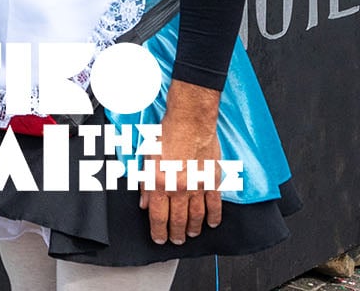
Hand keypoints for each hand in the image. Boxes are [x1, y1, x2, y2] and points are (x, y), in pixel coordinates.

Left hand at [141, 89, 225, 244]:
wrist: (190, 120)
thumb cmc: (167, 133)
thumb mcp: (147, 159)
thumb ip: (146, 184)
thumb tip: (145, 203)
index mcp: (160, 182)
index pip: (158, 217)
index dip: (158, 231)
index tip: (159, 238)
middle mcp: (179, 187)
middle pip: (178, 220)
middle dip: (176, 234)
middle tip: (176, 240)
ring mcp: (198, 185)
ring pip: (196, 216)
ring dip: (193, 228)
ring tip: (191, 234)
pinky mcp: (213, 179)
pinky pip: (215, 204)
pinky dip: (214, 216)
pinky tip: (211, 223)